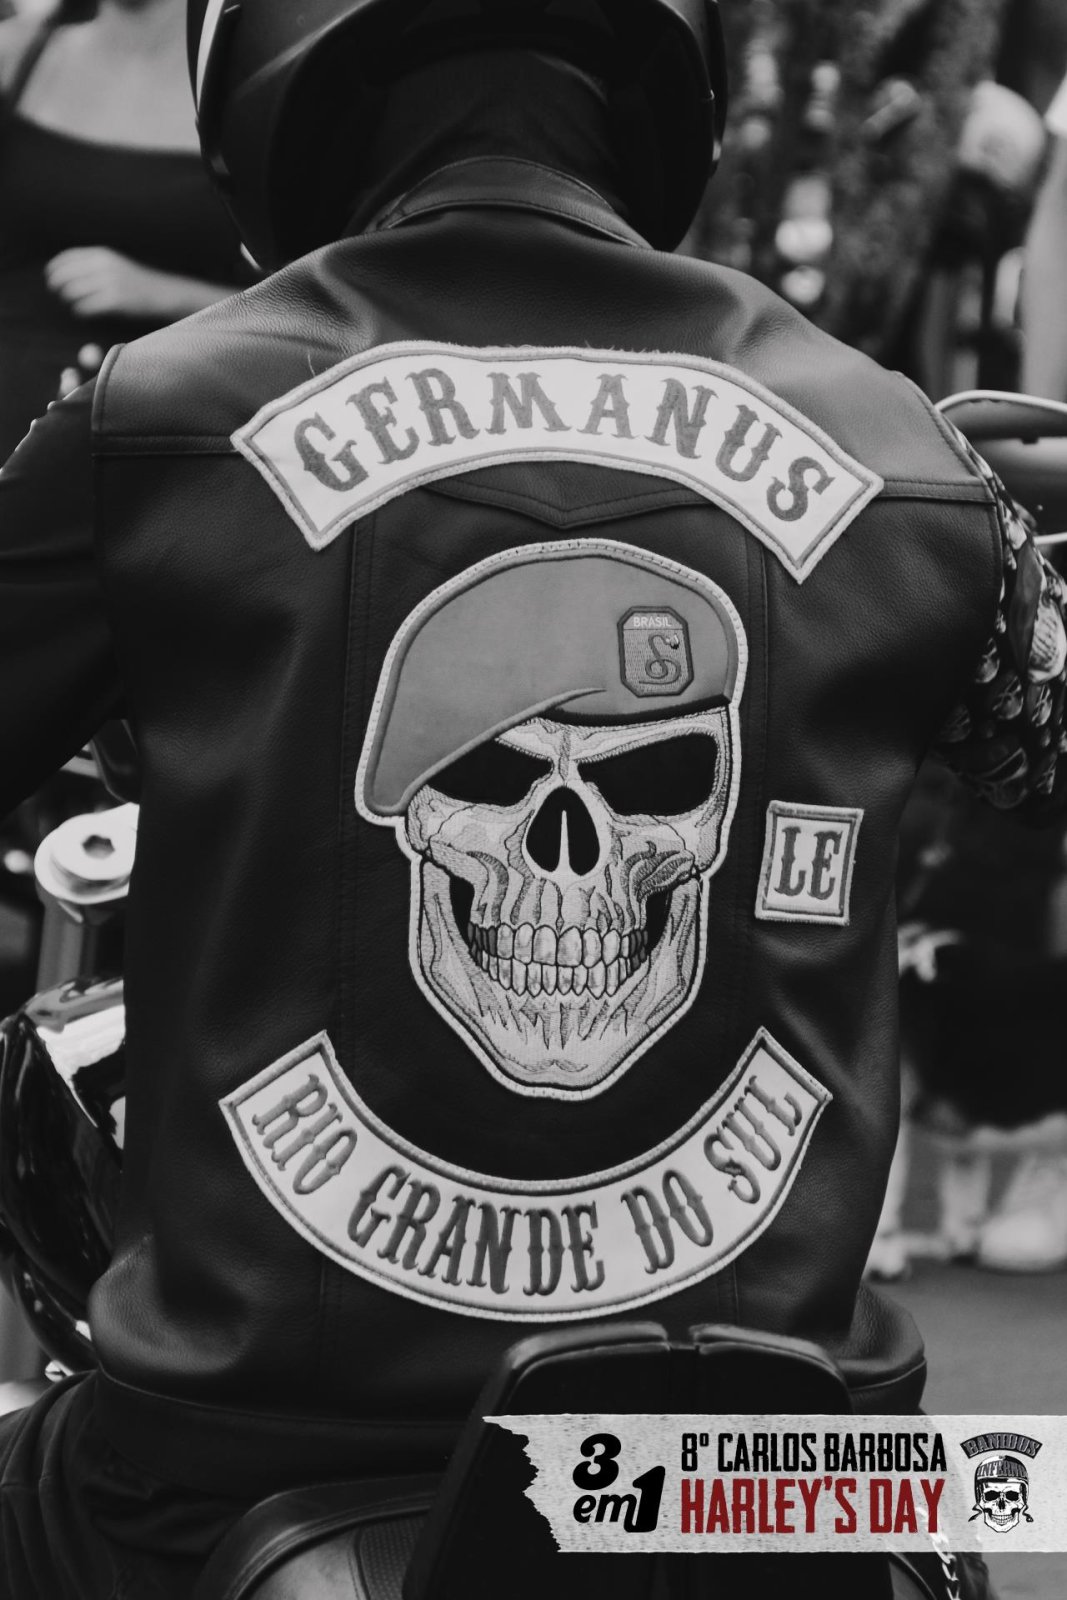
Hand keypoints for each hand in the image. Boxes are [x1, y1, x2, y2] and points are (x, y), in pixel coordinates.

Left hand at [45, 247, 224, 320]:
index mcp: (101, 254)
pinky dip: (79, 310)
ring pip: (73, 292)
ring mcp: (110, 283)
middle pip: (65, 275)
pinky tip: (81, 312)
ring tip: (70, 303)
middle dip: (56, 286)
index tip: (49, 277)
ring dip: (67, 299)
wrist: (163, 294)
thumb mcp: (114, 264)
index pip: (66, 258)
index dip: (53, 268)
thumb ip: (91, 264)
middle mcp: (104, 266)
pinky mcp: (115, 301)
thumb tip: (63, 272)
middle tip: (56, 294)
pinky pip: (85, 307)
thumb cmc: (135, 282)